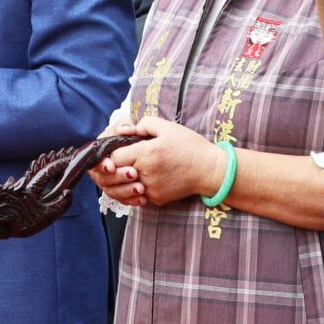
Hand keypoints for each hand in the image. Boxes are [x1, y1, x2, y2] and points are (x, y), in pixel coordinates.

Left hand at [95, 114, 224, 209]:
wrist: (210, 170)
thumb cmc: (190, 146)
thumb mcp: (168, 127)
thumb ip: (145, 123)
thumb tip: (129, 129)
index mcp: (146, 154)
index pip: (113, 157)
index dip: (113, 152)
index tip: (119, 148)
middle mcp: (145, 174)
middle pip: (116, 173)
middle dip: (116, 165)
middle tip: (123, 158)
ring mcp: (151, 189)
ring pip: (125, 186)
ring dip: (126, 178)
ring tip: (135, 168)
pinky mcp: (157, 199)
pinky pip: (138, 194)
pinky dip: (138, 187)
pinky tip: (148, 177)